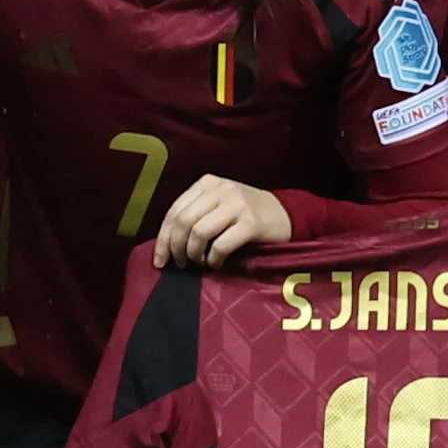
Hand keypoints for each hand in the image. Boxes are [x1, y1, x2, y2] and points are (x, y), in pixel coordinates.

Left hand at [153, 176, 291, 267]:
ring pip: (199, 233)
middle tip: (180, 264)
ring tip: (201, 263)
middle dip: (176, 248)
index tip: (160, 261)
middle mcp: (221, 189)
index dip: (163, 239)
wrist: (287, 214)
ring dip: (195, 254)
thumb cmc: (246, 214)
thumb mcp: (218, 205)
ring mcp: (237, 204)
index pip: (175, 211)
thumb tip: (166, 244)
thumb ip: (195, 215)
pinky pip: (220, 245)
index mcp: (207, 183)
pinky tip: (216, 263)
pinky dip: (213, 259)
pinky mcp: (251, 223)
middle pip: (184, 221)